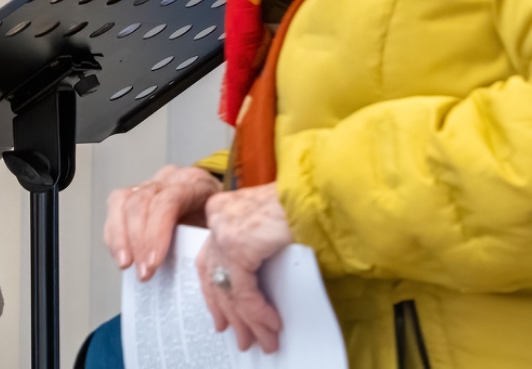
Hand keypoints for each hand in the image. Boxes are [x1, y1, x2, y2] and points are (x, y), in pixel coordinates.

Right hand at [103, 165, 221, 279]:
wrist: (214, 212)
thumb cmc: (217, 223)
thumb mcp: (221, 230)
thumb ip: (209, 242)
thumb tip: (196, 267)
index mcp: (196, 183)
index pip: (169, 200)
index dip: (157, 231)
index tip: (153, 262)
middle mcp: (171, 178)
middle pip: (143, 201)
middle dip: (139, 241)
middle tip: (143, 272)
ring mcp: (151, 183)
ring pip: (124, 202)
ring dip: (121, 238)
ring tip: (127, 265)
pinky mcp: (135, 192)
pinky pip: (116, 207)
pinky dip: (114, 234)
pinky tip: (122, 256)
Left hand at [196, 183, 292, 353]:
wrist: (323, 191)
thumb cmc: (305, 203)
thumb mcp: (268, 225)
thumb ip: (252, 247)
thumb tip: (251, 285)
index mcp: (221, 209)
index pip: (208, 259)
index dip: (214, 293)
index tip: (222, 317)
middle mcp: (218, 217)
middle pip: (214, 276)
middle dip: (230, 312)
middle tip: (242, 336)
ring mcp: (225, 230)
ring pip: (229, 289)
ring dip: (248, 320)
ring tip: (262, 340)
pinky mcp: (239, 245)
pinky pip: (245, 291)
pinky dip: (258, 312)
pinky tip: (271, 324)